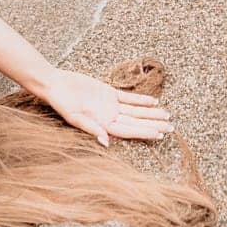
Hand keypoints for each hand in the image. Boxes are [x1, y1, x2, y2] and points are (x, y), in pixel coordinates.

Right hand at [37, 67, 170, 146]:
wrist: (55, 84)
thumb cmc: (61, 102)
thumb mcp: (74, 117)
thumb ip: (91, 128)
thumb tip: (105, 142)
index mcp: (102, 124)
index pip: (128, 130)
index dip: (143, 132)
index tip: (159, 134)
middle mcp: (108, 117)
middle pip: (135, 122)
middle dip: (153, 124)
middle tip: (171, 127)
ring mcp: (110, 105)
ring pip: (135, 111)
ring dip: (150, 113)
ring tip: (167, 115)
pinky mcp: (108, 93)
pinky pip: (128, 98)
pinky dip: (141, 100)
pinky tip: (154, 101)